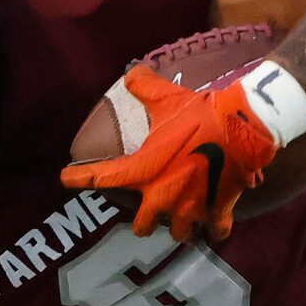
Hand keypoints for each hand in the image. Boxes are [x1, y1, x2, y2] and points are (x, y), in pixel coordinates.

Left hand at [59, 60, 305, 245]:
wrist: (240, 128)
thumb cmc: (200, 114)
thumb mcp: (168, 98)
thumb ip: (144, 87)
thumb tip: (130, 72)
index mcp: (144, 171)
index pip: (102, 178)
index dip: (79, 179)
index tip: (64, 179)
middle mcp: (163, 197)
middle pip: (143, 226)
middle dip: (144, 222)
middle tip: (147, 214)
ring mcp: (191, 209)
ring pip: (178, 233)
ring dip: (177, 227)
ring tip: (179, 219)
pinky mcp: (218, 211)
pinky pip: (215, 231)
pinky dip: (214, 230)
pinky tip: (213, 227)